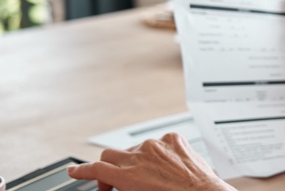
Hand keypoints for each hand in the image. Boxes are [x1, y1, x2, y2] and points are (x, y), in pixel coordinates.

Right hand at [68, 133, 233, 190]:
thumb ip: (122, 188)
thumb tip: (115, 185)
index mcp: (128, 175)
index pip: (96, 169)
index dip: (81, 171)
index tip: (73, 171)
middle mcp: (140, 156)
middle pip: (109, 155)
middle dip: (108, 168)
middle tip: (116, 182)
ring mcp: (157, 144)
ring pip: (135, 148)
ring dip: (136, 161)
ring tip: (151, 175)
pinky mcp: (173, 138)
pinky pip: (158, 142)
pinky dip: (158, 152)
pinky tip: (167, 165)